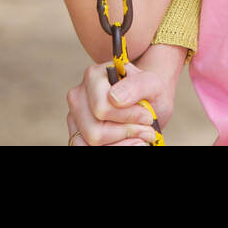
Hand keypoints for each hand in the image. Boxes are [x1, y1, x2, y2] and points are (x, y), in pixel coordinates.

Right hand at [66, 44, 186, 145]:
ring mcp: (74, 118)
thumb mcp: (152, 84)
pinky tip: (129, 143)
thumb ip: (137, 86)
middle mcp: (78, 96)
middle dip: (125, 134)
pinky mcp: (77, 135)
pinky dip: (115, 148)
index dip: (128, 118)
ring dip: (122, 144)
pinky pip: (88, 151)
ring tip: (140, 137)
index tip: (147, 117)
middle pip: (95, 131)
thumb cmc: (148, 93)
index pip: (102, 108)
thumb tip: (114, 98)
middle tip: (147, 130)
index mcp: (94, 76)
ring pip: (91, 144)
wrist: (147, 105)